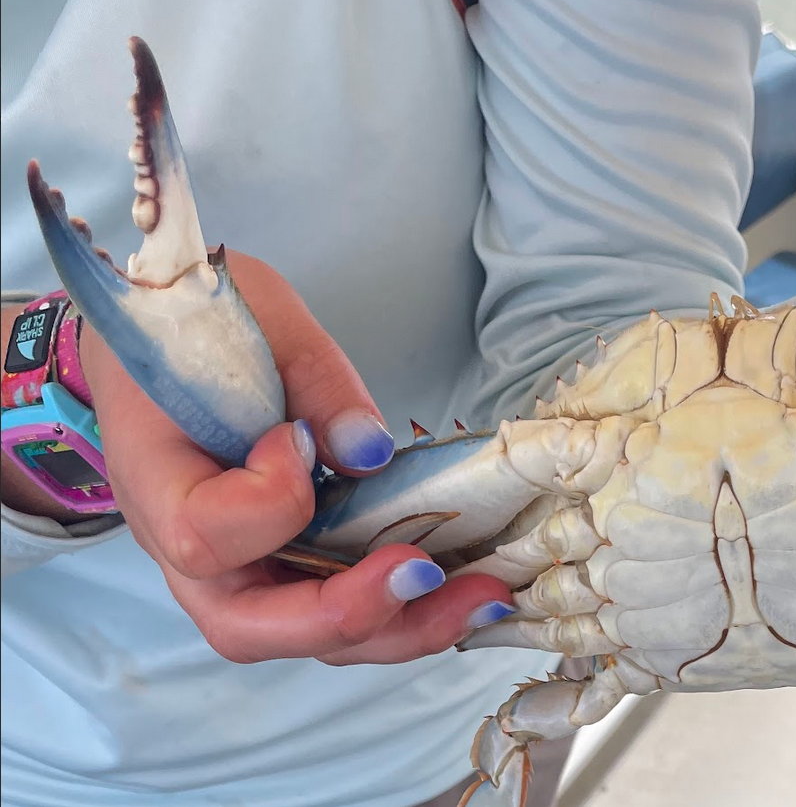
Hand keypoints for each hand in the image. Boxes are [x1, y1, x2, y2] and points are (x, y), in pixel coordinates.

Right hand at [75, 249, 514, 663]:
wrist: (168, 342)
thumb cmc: (202, 324)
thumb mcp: (261, 318)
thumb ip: (312, 381)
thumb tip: (367, 451)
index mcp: (156, 482)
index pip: (206, 535)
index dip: (270, 503)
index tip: (299, 437)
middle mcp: (186, 550)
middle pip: (251, 626)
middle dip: (352, 614)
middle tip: (429, 575)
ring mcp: (237, 569)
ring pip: (304, 635)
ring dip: (399, 626)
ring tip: (481, 596)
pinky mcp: (285, 568)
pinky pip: (336, 610)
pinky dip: (403, 610)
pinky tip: (466, 589)